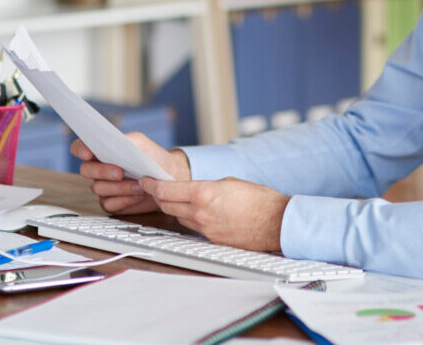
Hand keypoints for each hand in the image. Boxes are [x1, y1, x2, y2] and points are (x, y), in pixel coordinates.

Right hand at [70, 132, 191, 214]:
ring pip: (98, 189)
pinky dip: (124, 200)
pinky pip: (108, 204)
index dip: (80, 149)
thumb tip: (112, 140)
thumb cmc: (154, 158)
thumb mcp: (143, 144)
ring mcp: (104, 187)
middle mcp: (99, 169)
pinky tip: (138, 195)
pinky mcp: (112, 203)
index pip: (81, 147)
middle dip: (102, 171)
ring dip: (119, 188)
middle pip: (86, 170)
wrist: (170, 179)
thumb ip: (127, 140)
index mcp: (103, 151)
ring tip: (139, 185)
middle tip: (120, 172)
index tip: (88, 153)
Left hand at [140, 177, 289, 251]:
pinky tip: (196, 212)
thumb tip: (194, 189)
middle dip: (159, 195)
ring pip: (179, 216)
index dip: (152, 184)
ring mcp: (205, 229)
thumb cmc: (259, 199)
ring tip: (175, 198)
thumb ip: (207, 185)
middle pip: (167, 205)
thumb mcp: (230, 182)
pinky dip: (190, 218)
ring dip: (174, 207)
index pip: (166, 190)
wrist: (276, 222)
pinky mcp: (212, 240)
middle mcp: (200, 214)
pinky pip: (194, 227)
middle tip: (155, 187)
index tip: (146, 180)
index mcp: (203, 194)